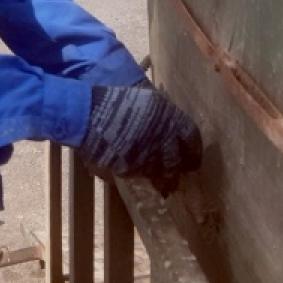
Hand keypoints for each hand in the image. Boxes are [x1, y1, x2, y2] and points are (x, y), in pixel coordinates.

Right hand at [76, 85, 201, 189]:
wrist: (88, 113)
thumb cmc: (116, 101)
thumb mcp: (147, 101)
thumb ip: (164, 117)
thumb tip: (174, 133)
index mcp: (169, 117)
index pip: (191, 138)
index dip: (194, 151)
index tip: (193, 159)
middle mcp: (162, 138)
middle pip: (178, 162)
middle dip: (179, 169)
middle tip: (179, 174)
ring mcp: (145, 155)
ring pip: (160, 172)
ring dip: (161, 176)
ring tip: (161, 181)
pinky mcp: (129, 167)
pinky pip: (140, 174)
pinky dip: (141, 174)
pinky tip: (138, 170)